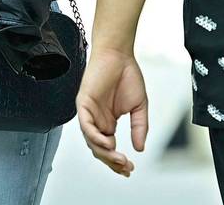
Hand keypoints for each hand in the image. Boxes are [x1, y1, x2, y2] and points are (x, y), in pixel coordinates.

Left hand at [77, 47, 148, 177]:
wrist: (119, 55)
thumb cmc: (127, 76)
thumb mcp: (139, 107)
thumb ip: (139, 127)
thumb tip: (140, 148)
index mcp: (108, 122)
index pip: (108, 149)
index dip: (117, 161)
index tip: (129, 169)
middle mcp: (97, 120)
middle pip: (99, 149)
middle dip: (112, 161)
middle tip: (126, 167)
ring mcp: (89, 112)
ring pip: (91, 140)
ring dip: (104, 152)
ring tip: (118, 158)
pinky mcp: (83, 103)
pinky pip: (85, 125)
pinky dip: (95, 136)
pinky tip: (107, 143)